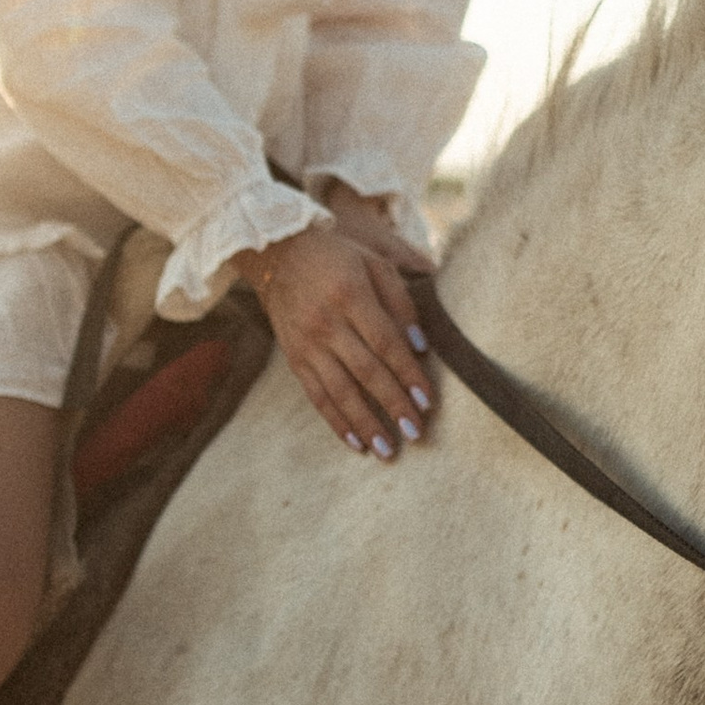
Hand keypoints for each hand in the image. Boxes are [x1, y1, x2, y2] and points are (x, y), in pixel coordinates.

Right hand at [236, 221, 437, 458]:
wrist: (277, 254)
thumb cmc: (337, 258)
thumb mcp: (374, 264)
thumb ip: (401, 302)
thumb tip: (422, 347)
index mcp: (350, 296)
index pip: (386, 343)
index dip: (408, 374)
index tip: (427, 401)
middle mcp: (326, 323)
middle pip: (365, 372)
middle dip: (392, 405)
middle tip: (415, 433)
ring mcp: (306, 344)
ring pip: (339, 392)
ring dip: (365, 424)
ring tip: (387, 450)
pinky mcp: (294, 358)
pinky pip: (316, 396)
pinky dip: (336, 421)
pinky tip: (355, 442)